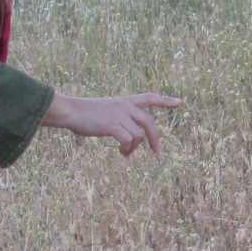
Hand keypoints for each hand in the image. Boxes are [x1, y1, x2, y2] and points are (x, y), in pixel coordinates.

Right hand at [42, 92, 182, 156]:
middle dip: (155, 139)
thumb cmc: (85, 114)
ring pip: (138, 136)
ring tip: (126, 153)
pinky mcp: (112, 125)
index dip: (165, 101)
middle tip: (156, 152)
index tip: (180, 103)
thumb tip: (132, 139)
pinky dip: (127, 150)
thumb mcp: (106, 111)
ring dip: (134, 148)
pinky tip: (122, 153)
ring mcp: (119, 115)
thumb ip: (120, 120)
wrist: (71, 111)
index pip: (149, 97)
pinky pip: (128, 141)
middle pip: (149, 123)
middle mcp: (124, 106)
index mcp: (124, 101)